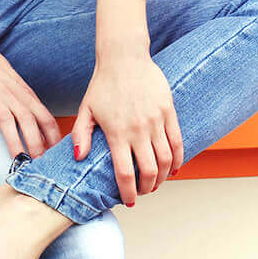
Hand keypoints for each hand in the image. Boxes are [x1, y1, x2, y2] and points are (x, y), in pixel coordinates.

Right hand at [0, 37, 62, 162]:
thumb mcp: (17, 84)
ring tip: (17, 164)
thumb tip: (38, 125)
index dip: (53, 139)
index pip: (46, 118)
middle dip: (37, 146)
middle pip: (30, 123)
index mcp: (26, 94)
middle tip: (40, 167)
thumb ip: (27, 102)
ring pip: (7, 124)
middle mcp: (13, 97)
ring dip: (14, 145)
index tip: (56, 156)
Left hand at [72, 51, 183, 206]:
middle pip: (150, 171)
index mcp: (116, 133)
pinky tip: (173, 169)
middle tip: (143, 192)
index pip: (125, 173)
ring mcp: (156, 121)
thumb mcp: (86, 110)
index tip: (129, 201)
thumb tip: (79, 159)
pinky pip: (177, 142)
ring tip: (156, 183)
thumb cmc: (102, 85)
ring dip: (163, 177)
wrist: (124, 57)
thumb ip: (81, 135)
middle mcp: (138, 130)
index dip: (128, 192)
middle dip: (147, 188)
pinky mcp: (168, 112)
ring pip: (166, 160)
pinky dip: (178, 160)